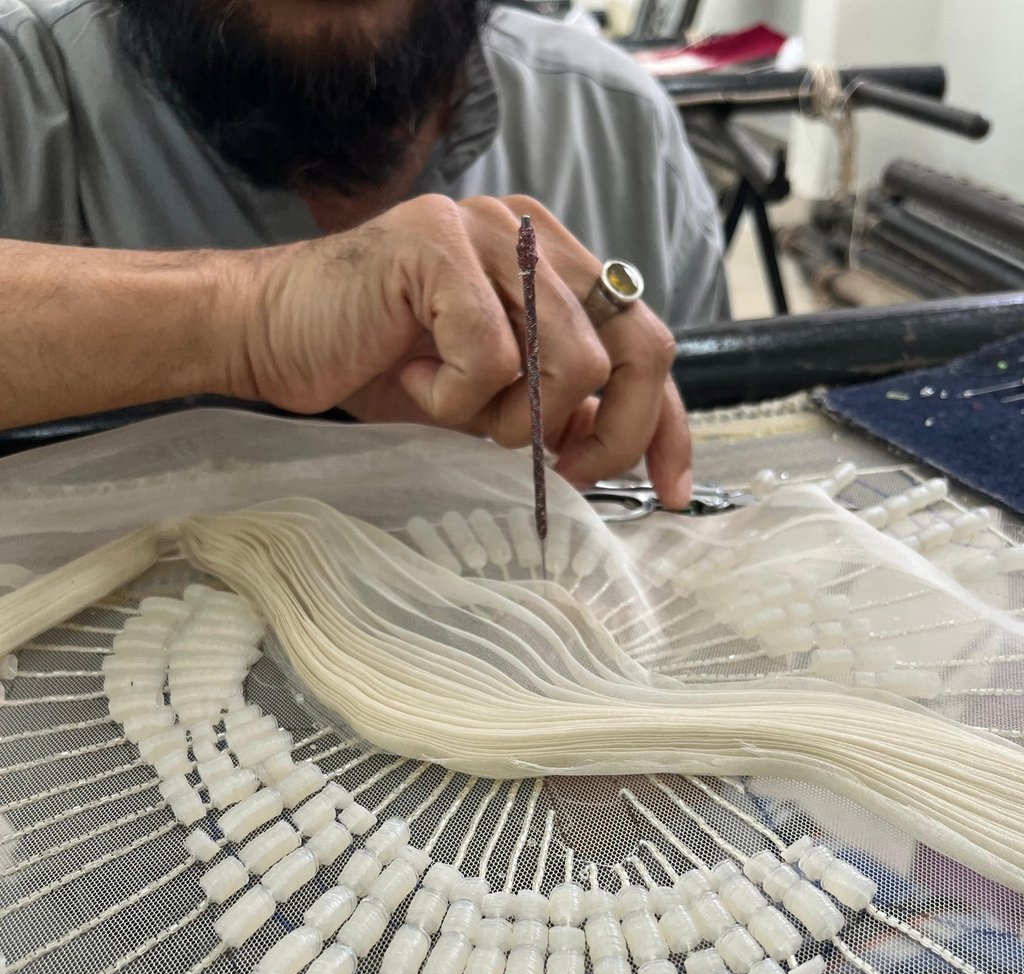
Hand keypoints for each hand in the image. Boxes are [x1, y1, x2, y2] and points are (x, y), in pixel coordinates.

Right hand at [230, 194, 691, 506]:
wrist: (269, 336)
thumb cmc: (375, 368)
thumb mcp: (486, 400)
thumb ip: (552, 406)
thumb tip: (613, 441)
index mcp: (553, 263)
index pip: (645, 340)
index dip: (668, 423)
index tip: (671, 490)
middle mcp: (532, 234)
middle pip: (638, 343)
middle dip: (612, 432)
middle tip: (560, 469)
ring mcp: (487, 231)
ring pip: (568, 360)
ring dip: (512, 419)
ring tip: (453, 408)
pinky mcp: (438, 243)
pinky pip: (491, 356)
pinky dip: (452, 397)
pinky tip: (411, 378)